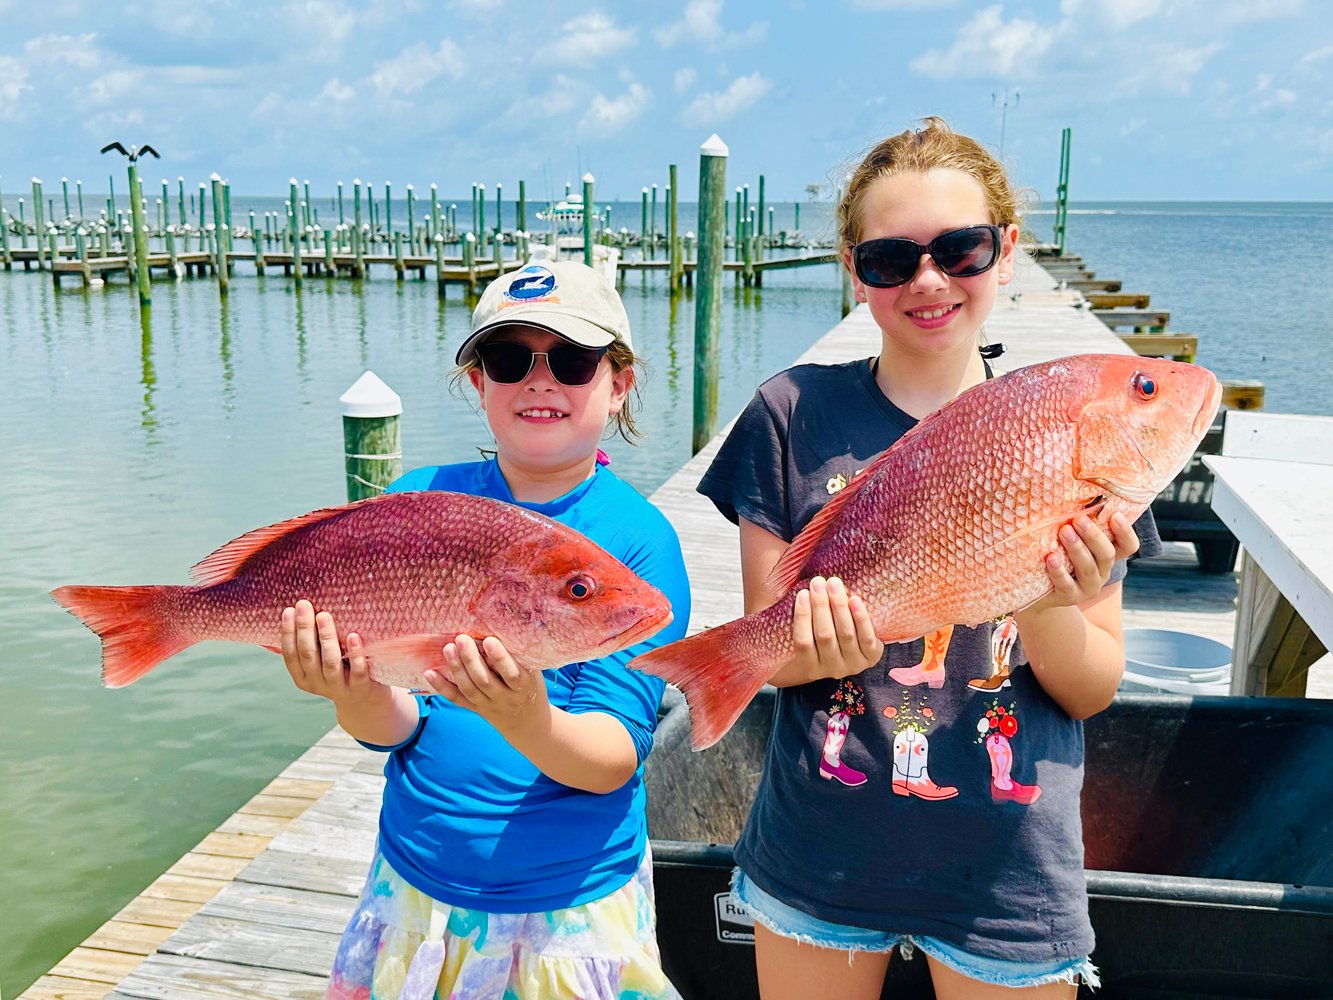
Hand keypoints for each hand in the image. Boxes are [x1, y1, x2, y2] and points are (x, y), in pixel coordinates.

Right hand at [280, 600, 381, 703]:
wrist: (365, 703)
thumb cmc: (339, 672)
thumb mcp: (319, 663)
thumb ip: (310, 645)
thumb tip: (297, 610)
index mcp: (302, 677)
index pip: (290, 654)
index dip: (288, 633)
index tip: (289, 610)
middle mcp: (317, 683)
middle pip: (308, 655)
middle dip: (304, 628)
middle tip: (304, 605)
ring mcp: (339, 688)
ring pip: (330, 663)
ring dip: (327, 638)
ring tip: (324, 616)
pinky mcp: (360, 688)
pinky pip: (357, 671)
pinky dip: (355, 654)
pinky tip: (353, 636)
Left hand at [426, 634, 548, 732]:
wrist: (526, 722)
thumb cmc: (531, 688)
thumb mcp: (534, 673)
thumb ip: (522, 655)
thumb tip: (507, 624)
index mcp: (523, 687)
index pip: (512, 674)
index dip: (500, 658)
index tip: (489, 640)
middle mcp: (505, 698)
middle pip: (485, 681)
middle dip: (471, 660)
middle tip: (462, 639)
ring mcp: (488, 705)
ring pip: (469, 689)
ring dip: (456, 668)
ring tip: (448, 648)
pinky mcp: (475, 708)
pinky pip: (456, 699)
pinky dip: (441, 686)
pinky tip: (430, 672)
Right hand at [783, 576, 883, 681]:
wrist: (851, 654)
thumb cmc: (822, 636)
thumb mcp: (810, 634)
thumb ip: (805, 617)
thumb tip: (804, 588)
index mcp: (810, 666)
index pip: (803, 642)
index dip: (802, 617)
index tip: (802, 593)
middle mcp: (831, 669)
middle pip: (825, 635)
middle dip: (820, 605)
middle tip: (818, 582)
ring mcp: (853, 664)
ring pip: (845, 633)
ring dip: (839, 605)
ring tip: (833, 584)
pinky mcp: (871, 657)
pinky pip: (866, 637)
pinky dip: (860, 618)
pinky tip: (854, 599)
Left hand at [1034, 512, 1138, 609]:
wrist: (1041, 591)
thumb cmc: (1058, 556)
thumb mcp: (1070, 540)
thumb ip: (1077, 524)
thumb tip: (1073, 493)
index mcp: (1107, 555)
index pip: (1128, 546)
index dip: (1126, 532)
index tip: (1115, 515)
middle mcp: (1102, 572)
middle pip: (1107, 554)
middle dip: (1093, 536)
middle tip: (1078, 520)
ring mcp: (1088, 587)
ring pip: (1088, 568)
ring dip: (1077, 549)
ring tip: (1064, 532)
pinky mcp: (1069, 597)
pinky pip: (1066, 585)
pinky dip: (1059, 571)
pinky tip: (1050, 558)